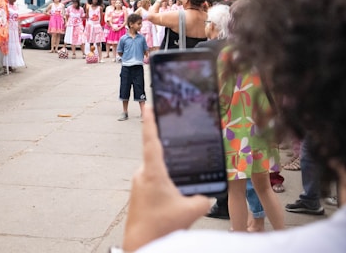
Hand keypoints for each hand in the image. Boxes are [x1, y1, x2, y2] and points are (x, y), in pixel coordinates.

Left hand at [122, 107, 209, 251]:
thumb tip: (208, 195)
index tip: (148, 106)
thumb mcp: (191, 211)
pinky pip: (152, 184)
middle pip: (157, 157)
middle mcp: (142, 175)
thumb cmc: (160, 227)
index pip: (151, 140)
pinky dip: (163, 188)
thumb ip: (204, 199)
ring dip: (167, 178)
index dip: (151, 121)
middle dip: (170, 158)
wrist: (141, 245)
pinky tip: (171, 201)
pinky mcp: (137, 196)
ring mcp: (137, 185)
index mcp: (153, 172)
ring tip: (177, 195)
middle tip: (179, 161)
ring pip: (156, 173)